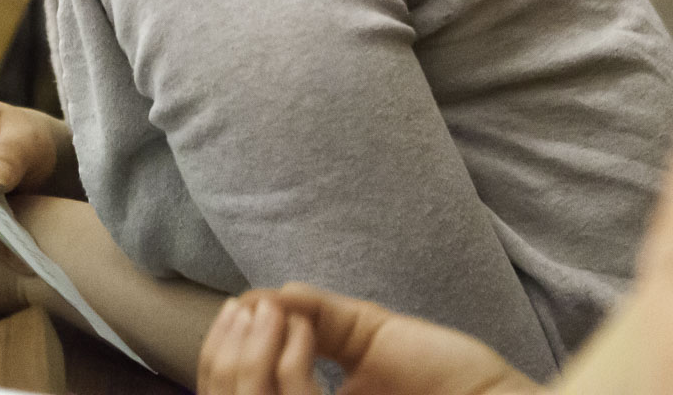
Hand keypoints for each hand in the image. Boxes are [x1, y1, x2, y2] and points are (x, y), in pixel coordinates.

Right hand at [198, 284, 537, 394]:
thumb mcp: (370, 337)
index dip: (223, 357)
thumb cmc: (449, 374)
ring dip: (252, 353)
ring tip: (275, 313)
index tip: (240, 307)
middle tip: (248, 307)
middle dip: (227, 354)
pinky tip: (303, 330)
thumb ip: (318, 318)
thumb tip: (262, 298)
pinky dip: (287, 361)